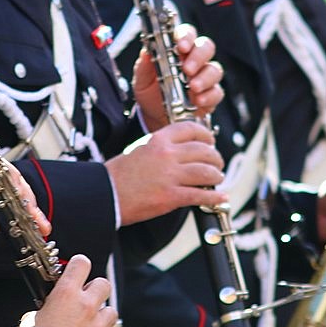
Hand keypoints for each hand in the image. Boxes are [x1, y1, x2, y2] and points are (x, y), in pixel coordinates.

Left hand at [0, 168, 49, 264]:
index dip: (11, 180)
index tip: (20, 193)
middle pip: (10, 186)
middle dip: (26, 197)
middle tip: (33, 212)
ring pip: (16, 201)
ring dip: (30, 211)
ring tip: (40, 223)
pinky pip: (14, 217)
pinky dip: (26, 222)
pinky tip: (35, 228)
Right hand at [32, 255, 121, 326]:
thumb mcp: (35, 314)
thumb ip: (51, 305)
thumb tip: (53, 304)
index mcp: (66, 294)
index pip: (81, 264)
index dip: (80, 265)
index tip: (78, 269)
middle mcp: (85, 307)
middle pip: (104, 285)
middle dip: (97, 290)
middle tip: (88, 298)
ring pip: (112, 313)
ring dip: (103, 318)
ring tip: (93, 325)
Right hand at [105, 121, 223, 224]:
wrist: (105, 194)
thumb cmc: (119, 175)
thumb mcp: (141, 150)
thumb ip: (163, 149)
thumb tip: (182, 153)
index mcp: (159, 140)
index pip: (191, 129)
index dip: (206, 135)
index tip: (210, 141)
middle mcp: (167, 155)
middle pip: (204, 151)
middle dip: (215, 158)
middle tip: (217, 164)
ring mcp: (170, 176)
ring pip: (207, 172)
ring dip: (216, 176)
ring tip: (217, 179)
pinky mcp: (171, 196)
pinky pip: (200, 195)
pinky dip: (214, 197)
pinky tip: (220, 197)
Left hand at [134, 24, 223, 131]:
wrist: (156, 117)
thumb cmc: (151, 93)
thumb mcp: (142, 79)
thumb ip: (144, 65)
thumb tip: (146, 52)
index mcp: (178, 50)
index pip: (187, 34)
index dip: (186, 37)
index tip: (181, 46)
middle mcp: (194, 60)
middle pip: (206, 47)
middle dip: (198, 56)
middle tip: (187, 69)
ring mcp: (205, 77)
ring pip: (215, 69)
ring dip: (204, 77)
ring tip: (193, 87)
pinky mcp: (211, 95)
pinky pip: (217, 92)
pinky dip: (209, 96)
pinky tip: (198, 101)